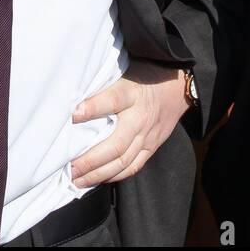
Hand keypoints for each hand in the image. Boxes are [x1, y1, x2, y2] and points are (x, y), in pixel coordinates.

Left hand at [69, 60, 189, 186]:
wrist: (179, 86)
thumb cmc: (146, 75)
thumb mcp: (126, 70)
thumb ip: (104, 84)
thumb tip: (74, 95)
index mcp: (132, 93)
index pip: (111, 101)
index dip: (91, 109)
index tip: (71, 116)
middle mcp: (140, 117)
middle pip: (116, 144)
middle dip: (90, 159)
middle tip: (70, 168)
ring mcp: (148, 135)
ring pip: (123, 161)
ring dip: (98, 174)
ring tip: (78, 180)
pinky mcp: (152, 146)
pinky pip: (134, 166)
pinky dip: (115, 176)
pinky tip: (98, 179)